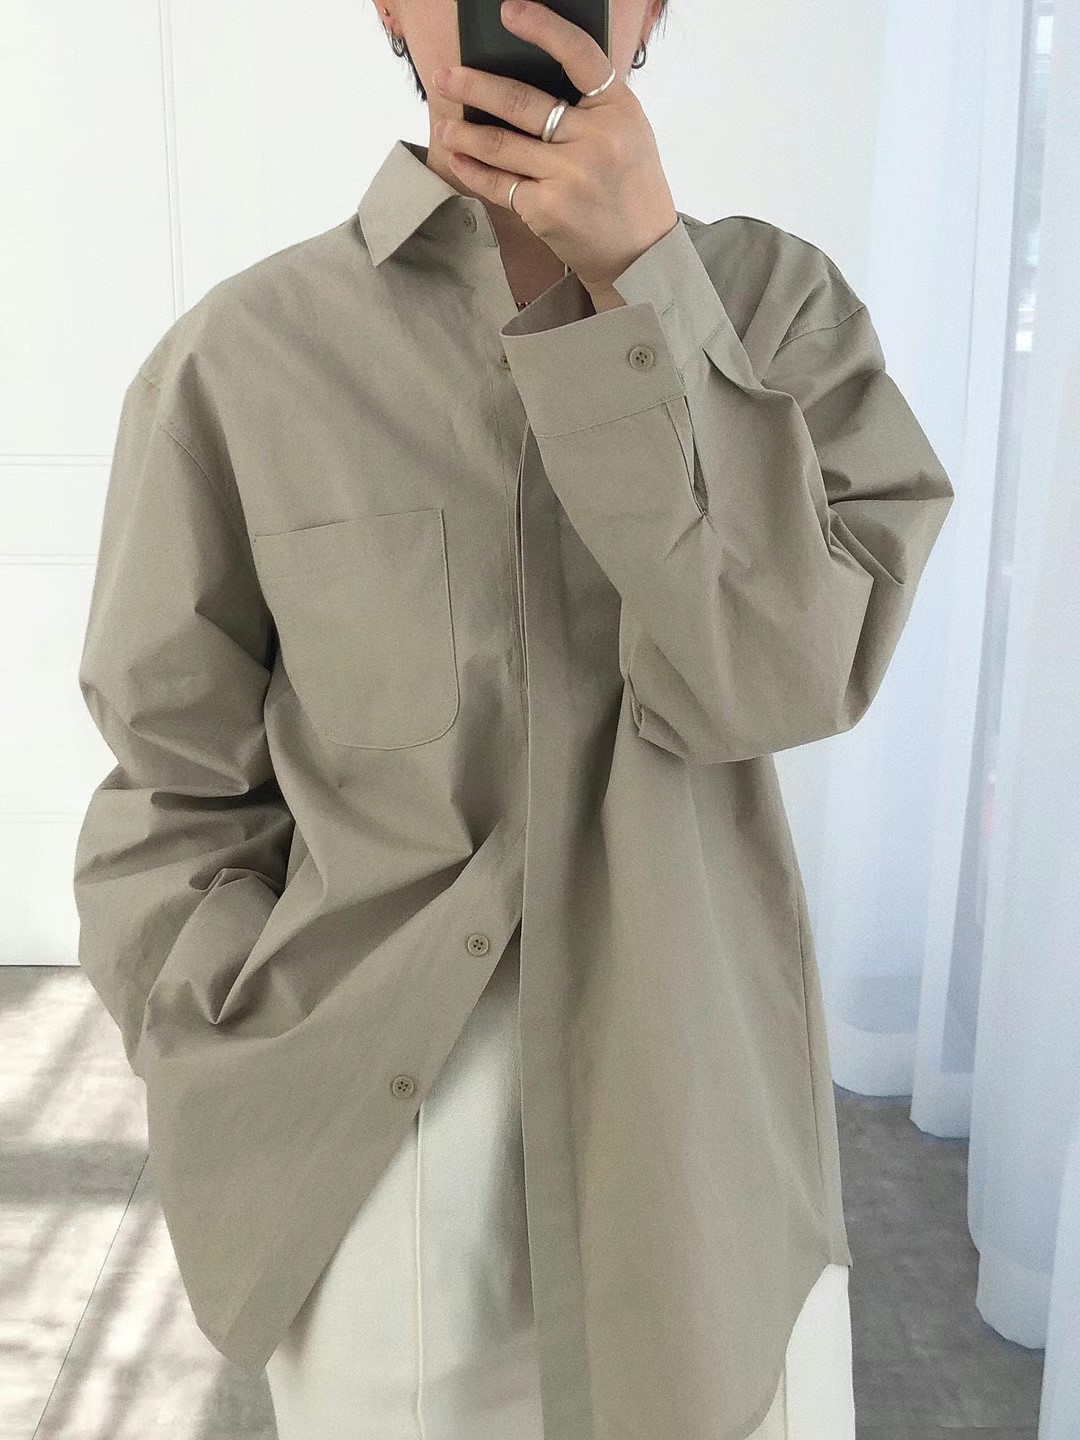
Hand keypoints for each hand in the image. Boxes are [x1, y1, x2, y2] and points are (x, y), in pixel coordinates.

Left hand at [431, 0, 678, 295]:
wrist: (641, 255)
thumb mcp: (628, 134)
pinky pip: (500, 183)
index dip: (543, 28)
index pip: (579, 55)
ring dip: (464, 133)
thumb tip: (529, 79)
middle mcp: (594, 139)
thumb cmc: (631, 189)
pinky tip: (458, 161)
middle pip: (521, 102)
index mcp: (618, 109)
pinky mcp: (547, 209)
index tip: (509, 11)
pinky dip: (474, 171)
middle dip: (474, 86)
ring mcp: (568, 176)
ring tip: (445, 124)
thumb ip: (590, 107)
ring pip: (500, 144)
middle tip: (445, 76)